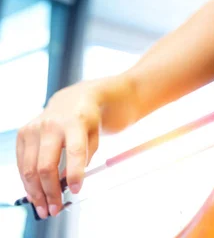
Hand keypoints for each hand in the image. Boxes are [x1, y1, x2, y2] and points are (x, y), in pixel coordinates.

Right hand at [16, 82, 100, 218]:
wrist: (72, 101)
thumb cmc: (87, 123)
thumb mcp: (94, 136)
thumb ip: (84, 157)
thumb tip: (66, 183)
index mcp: (75, 123)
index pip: (74, 152)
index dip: (74, 174)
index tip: (75, 191)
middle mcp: (51, 125)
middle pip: (46, 165)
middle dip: (50, 191)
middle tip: (56, 209)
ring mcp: (33, 128)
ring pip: (30, 168)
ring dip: (36, 192)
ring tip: (44, 208)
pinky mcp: (22, 134)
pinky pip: (22, 164)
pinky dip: (28, 182)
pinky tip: (35, 193)